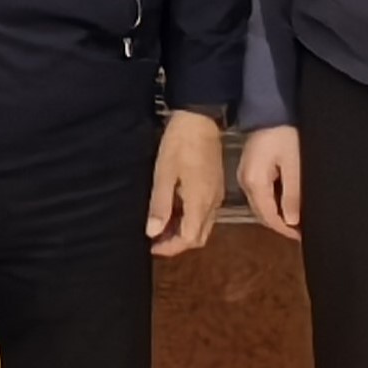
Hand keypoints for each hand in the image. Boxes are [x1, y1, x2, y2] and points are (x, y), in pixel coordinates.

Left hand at [147, 109, 225, 256]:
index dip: (170, 248)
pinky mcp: (215, 187)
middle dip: (177, 243)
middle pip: (198, 237)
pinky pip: (205, 213)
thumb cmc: (180, 144)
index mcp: (200, 202)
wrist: (200, 120)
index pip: (189, 239)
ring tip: (161, 226)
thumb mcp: (164, 174)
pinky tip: (174, 211)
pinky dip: (190, 219)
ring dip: (183, 232)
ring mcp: (216, 195)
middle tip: (155, 239)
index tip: (151, 246)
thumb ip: (160, 205)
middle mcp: (212, 203)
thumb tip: (153, 232)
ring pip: (202, 226)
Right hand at [237, 123, 302, 240]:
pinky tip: (286, 202)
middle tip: (301, 232)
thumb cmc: (284, 133)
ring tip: (296, 220)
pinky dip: (272, 202)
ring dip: (276, 214)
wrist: (270, 108)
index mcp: (254, 182)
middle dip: (281, 225)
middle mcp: (245, 182)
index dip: (285, 230)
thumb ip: (292, 195)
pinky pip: (260, 193)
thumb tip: (292, 221)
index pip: (269, 216)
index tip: (301, 237)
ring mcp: (245, 175)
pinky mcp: (249, 169)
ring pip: (260, 205)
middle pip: (262, 213)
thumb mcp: (293, 165)